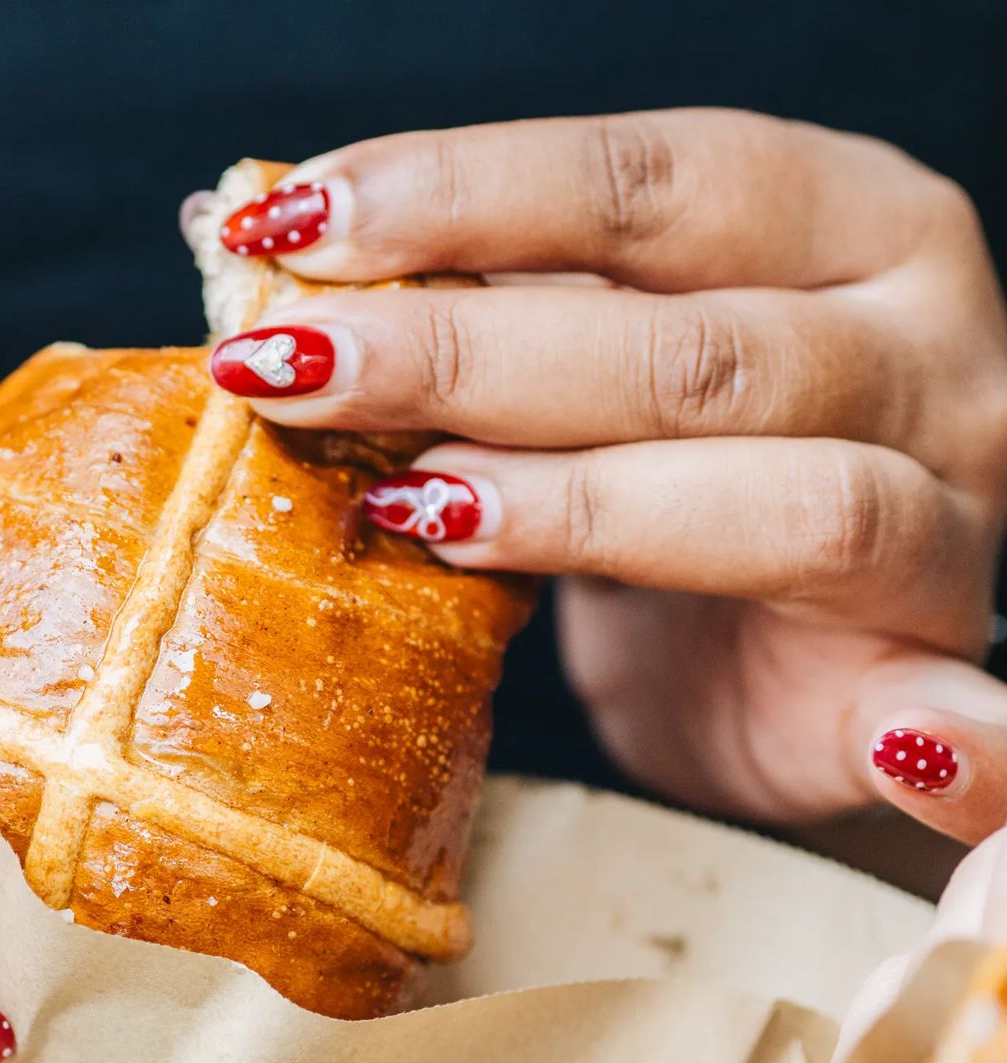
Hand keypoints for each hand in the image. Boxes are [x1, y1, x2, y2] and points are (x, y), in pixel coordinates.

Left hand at [204, 110, 1006, 842]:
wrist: (782, 633)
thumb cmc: (669, 474)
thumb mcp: (582, 368)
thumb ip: (492, 314)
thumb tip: (255, 255)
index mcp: (836, 223)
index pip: (641, 186)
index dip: (462, 196)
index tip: (290, 224)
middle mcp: (920, 338)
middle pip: (690, 343)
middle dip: (462, 351)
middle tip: (287, 368)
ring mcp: (952, 501)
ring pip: (787, 494)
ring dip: (585, 510)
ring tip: (416, 516)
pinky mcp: (938, 664)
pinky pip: (974, 712)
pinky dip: (961, 742)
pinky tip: (903, 749)